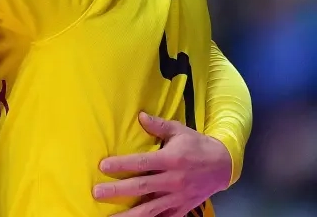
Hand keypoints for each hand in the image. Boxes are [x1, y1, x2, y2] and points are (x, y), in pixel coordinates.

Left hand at [93, 113, 231, 216]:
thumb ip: (158, 125)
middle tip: (97, 193)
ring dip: (130, 214)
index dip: (122, 165)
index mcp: (171, 160)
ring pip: (151, 209)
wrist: (224, 165)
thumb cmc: (197, 145)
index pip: (142, 163)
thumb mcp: (179, 131)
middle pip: (142, 187)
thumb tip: (140, 116)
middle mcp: (174, 180)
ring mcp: (178, 197)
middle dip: (118, 191)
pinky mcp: (183, 208)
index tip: (102, 166)